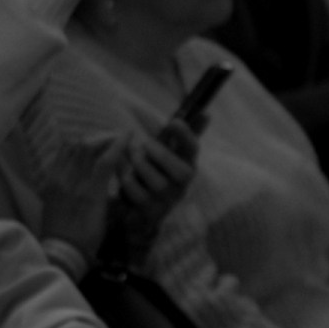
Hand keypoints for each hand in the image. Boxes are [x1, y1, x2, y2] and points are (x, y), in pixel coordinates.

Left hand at [103, 127, 199, 262]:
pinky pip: (136, 192)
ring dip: (140, 164)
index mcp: (187, 165)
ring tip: (129, 155)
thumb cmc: (155, 173)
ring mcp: (167, 201)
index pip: (194, 150)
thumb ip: (182, 134)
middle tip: (142, 144)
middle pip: (182, 172)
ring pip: (157, 183)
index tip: (173, 122)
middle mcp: (182, 185)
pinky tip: (121, 170)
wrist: (141, 211)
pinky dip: (126, 177)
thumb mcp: (167, 152)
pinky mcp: (150, 213)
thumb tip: (206, 114)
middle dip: (160, 154)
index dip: (186, 136)